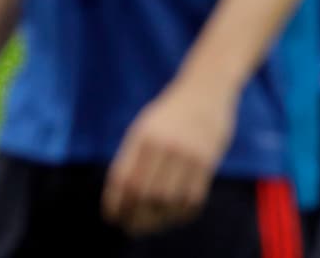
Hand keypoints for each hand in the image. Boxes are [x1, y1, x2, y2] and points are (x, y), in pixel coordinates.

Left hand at [102, 79, 235, 235]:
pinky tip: (172, 216)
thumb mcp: (145, 126)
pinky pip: (192, 199)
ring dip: (157, 220)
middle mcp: (164, 145)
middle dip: (134, 217)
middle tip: (130, 228)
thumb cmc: (170, 112)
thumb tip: (122, 196)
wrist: (206, 90)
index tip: (111, 217)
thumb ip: (134, 157)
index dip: (114, 202)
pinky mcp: (207, 162)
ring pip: (168, 201)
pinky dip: (179, 214)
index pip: (123, 178)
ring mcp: (187, 154)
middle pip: (144, 194)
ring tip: (149, 225)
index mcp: (143, 136)